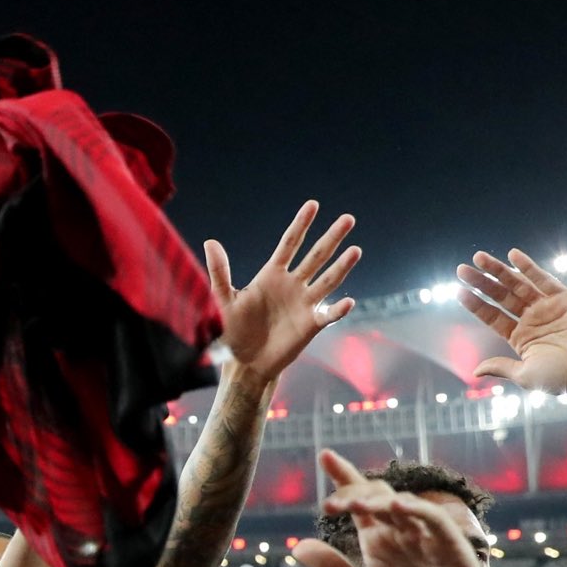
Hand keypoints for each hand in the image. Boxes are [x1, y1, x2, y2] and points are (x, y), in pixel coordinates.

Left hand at [206, 201, 359, 382]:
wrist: (246, 362)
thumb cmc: (235, 330)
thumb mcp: (225, 299)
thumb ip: (219, 271)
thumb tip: (210, 241)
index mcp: (272, 275)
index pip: (290, 244)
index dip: (301, 225)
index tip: (313, 204)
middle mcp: (292, 285)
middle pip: (316, 256)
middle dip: (331, 238)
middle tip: (348, 219)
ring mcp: (304, 303)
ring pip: (327, 280)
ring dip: (342, 266)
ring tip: (355, 250)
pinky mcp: (311, 324)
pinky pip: (328, 315)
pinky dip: (338, 310)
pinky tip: (348, 302)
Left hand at [295, 452, 499, 566]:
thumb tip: (297, 547)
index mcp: (377, 540)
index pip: (359, 503)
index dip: (344, 477)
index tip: (325, 456)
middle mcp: (401, 533)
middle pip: (378, 497)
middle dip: (355, 492)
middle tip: (333, 504)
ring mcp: (427, 538)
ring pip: (403, 505)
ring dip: (380, 500)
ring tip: (355, 503)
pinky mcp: (451, 548)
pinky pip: (434, 522)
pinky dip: (418, 510)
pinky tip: (397, 506)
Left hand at [456, 249, 566, 396]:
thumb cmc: (564, 379)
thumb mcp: (526, 374)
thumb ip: (501, 367)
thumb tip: (476, 370)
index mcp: (520, 338)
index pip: (492, 316)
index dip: (475, 304)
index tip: (457, 291)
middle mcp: (532, 320)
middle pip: (501, 297)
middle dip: (481, 282)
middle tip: (461, 269)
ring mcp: (548, 308)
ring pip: (518, 284)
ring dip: (498, 270)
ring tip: (479, 257)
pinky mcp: (566, 298)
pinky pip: (544, 279)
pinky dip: (528, 267)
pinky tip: (512, 255)